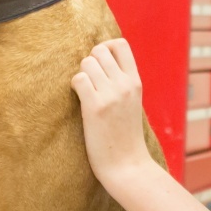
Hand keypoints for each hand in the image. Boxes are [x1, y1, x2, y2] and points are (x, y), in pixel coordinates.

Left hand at [70, 38, 152, 184]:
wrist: (127, 166)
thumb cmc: (125, 136)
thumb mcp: (132, 103)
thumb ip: (122, 83)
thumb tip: (101, 62)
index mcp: (136, 82)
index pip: (121, 44)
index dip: (105, 47)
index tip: (99, 63)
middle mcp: (125, 85)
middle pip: (99, 50)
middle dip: (89, 62)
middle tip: (90, 82)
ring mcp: (111, 95)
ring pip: (87, 62)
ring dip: (81, 75)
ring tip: (85, 92)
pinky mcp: (95, 107)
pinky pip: (79, 79)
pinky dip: (75, 85)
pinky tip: (79, 98)